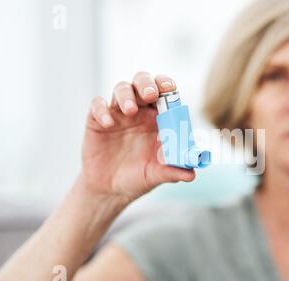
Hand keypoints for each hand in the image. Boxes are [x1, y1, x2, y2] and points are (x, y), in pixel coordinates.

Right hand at [79, 72, 194, 204]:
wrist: (111, 190)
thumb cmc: (138, 177)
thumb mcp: (156, 176)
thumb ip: (173, 172)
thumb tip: (191, 175)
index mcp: (158, 119)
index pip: (165, 93)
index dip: (167, 87)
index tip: (170, 90)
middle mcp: (139, 112)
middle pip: (143, 82)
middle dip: (147, 83)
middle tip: (151, 94)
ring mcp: (118, 114)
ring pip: (121, 89)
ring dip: (127, 95)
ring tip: (130, 111)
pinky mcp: (97, 120)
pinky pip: (97, 105)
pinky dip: (102, 109)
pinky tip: (108, 123)